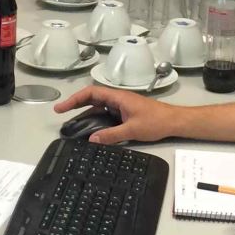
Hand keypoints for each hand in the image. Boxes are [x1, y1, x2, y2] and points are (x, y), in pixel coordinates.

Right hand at [54, 85, 183, 145]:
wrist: (174, 122)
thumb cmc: (156, 122)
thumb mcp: (132, 130)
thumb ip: (111, 135)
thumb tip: (92, 140)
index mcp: (118, 97)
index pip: (91, 93)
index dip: (74, 99)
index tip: (62, 107)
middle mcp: (117, 100)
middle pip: (92, 98)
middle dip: (75, 104)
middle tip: (61, 113)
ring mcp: (121, 107)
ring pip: (98, 107)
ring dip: (84, 113)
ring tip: (72, 124)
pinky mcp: (125, 114)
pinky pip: (105, 115)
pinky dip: (95, 120)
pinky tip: (90, 131)